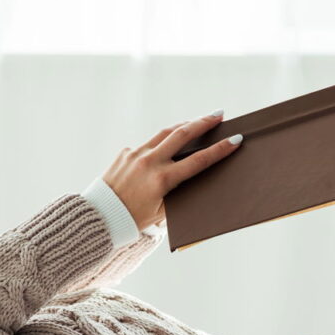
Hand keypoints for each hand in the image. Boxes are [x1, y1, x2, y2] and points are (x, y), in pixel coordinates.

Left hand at [102, 111, 243, 231]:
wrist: (99, 216)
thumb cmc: (133, 219)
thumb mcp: (161, 212)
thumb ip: (177, 193)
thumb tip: (192, 176)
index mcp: (162, 180)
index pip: (198, 161)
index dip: (220, 150)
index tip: (235, 139)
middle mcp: (149, 162)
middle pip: (182, 134)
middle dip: (203, 122)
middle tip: (219, 115)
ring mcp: (136, 154)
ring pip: (165, 133)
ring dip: (184, 125)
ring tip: (198, 121)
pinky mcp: (125, 152)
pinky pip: (148, 144)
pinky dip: (160, 144)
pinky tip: (168, 144)